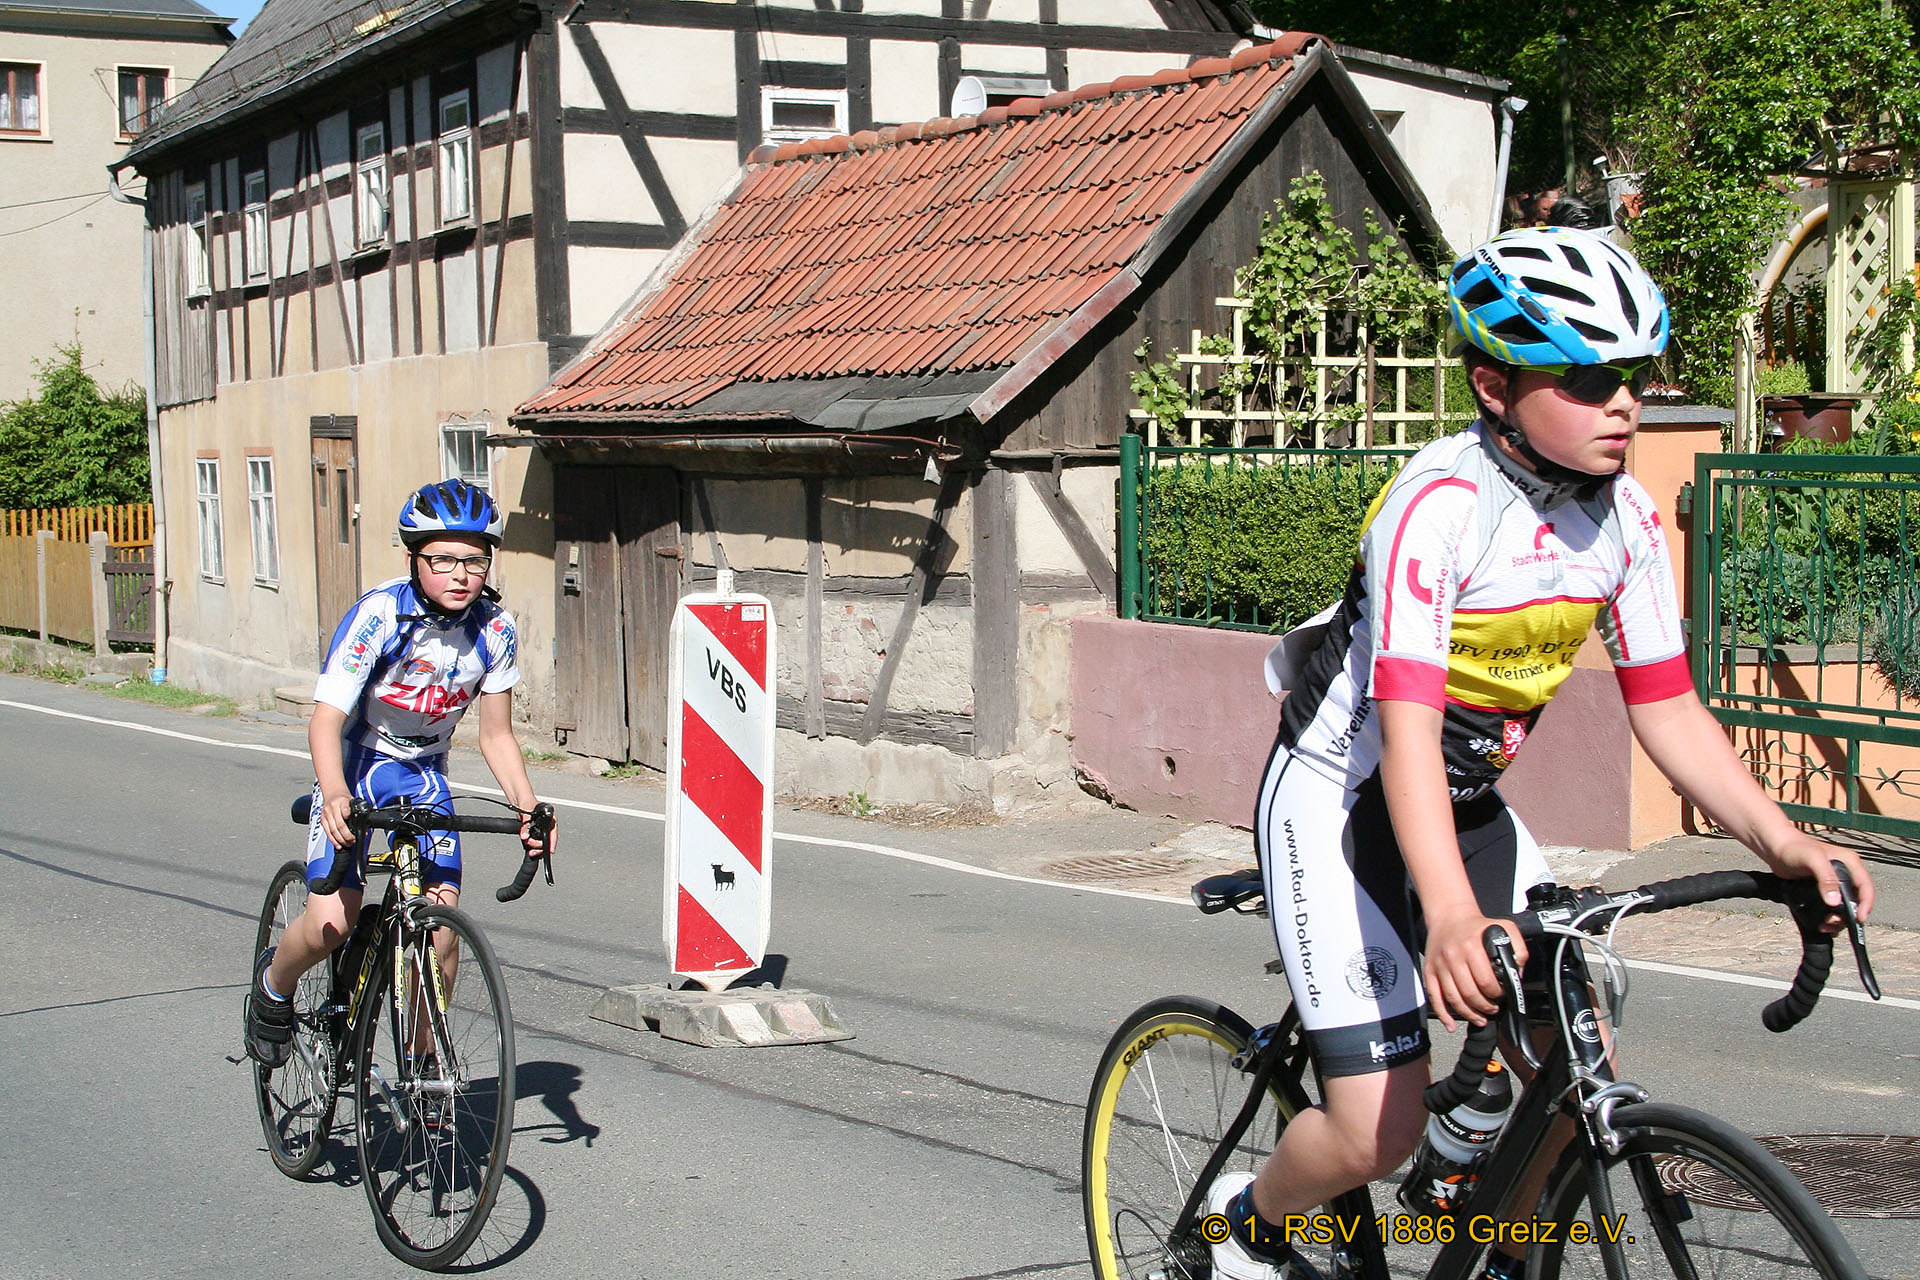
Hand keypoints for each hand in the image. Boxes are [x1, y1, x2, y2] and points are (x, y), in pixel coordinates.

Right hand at [319, 792, 355, 850]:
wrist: (332, 793)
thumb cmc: (344, 798)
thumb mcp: (352, 800)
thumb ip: (357, 810)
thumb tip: (364, 824)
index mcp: (342, 801)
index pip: (345, 810)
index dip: (349, 818)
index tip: (355, 827)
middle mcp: (332, 807)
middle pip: (339, 824)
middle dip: (347, 835)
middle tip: (353, 840)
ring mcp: (326, 814)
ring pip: (332, 830)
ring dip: (340, 839)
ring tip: (347, 844)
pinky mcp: (322, 820)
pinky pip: (327, 832)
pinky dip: (333, 840)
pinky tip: (338, 845)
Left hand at [520, 806, 555, 859]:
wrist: (520, 802)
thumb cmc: (527, 802)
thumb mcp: (527, 814)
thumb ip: (525, 825)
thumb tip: (525, 836)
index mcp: (550, 820)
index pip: (553, 833)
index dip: (552, 842)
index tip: (550, 850)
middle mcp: (547, 826)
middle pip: (547, 841)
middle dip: (539, 845)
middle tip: (530, 843)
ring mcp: (541, 830)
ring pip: (541, 843)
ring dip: (536, 848)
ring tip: (529, 847)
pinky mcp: (534, 833)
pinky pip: (535, 843)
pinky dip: (531, 846)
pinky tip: (528, 847)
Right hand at [1423, 910, 1526, 1032]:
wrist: (1449, 916)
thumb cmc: (1477, 925)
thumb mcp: (1505, 928)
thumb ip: (1518, 948)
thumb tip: (1518, 974)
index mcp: (1472, 947)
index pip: (1486, 981)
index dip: (1497, 994)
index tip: (1501, 995)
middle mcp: (1454, 957)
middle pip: (1470, 994)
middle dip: (1485, 1007)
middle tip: (1493, 1008)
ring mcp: (1440, 966)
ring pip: (1454, 999)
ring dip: (1469, 1014)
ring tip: (1480, 1017)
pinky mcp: (1429, 971)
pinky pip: (1435, 997)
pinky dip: (1443, 1014)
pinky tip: (1451, 1025)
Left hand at [1761, 834, 1873, 927]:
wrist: (1776, 849)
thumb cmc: (1794, 849)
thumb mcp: (1813, 860)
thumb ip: (1826, 878)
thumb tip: (1835, 900)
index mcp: (1849, 863)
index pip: (1866, 886)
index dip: (1866, 904)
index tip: (1860, 918)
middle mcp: (1845, 873)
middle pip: (1856, 899)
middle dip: (1849, 914)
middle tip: (1834, 922)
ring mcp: (1834, 882)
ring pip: (1845, 905)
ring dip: (1838, 918)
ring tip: (1826, 924)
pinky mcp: (1823, 888)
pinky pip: (1832, 905)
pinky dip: (1830, 915)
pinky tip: (1822, 921)